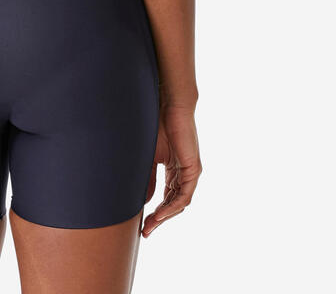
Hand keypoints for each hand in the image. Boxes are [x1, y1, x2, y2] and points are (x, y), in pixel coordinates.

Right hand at [142, 104, 200, 236]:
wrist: (168, 105)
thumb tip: (144, 201)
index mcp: (174, 170)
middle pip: (173, 204)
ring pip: (180, 202)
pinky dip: (172, 205)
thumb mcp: (148, 157)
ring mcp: (189, 172)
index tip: (142, 225)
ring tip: (150, 224)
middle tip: (146, 231)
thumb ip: (148, 178)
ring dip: (165, 216)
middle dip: (159, 219)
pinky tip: (160, 212)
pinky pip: (184, 194)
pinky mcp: (192, 168)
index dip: (155, 213)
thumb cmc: (156, 124)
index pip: (166, 198)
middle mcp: (184, 173)